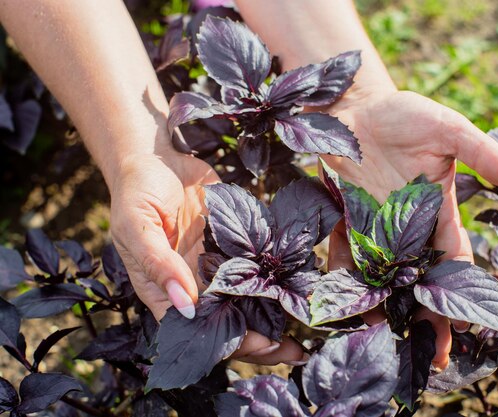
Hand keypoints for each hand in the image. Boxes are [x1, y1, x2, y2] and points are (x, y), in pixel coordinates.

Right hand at [109, 150, 304, 364]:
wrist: (158, 157)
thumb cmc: (136, 194)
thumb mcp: (137, 228)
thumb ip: (159, 266)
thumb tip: (186, 307)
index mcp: (167, 292)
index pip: (200, 331)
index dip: (231, 343)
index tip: (263, 346)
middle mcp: (196, 284)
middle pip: (231, 321)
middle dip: (263, 338)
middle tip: (296, 349)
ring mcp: (219, 264)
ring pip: (250, 297)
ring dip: (276, 311)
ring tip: (307, 321)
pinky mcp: (237, 241)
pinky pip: (259, 262)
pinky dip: (279, 274)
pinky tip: (303, 283)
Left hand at [324, 87, 497, 367]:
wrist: (356, 108)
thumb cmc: (407, 115)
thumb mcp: (449, 129)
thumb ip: (483, 154)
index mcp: (436, 210)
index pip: (453, 259)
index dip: (460, 290)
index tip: (465, 324)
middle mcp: (406, 226)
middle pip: (419, 277)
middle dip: (425, 314)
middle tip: (429, 354)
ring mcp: (373, 225)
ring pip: (382, 275)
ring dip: (383, 306)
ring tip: (383, 341)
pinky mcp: (343, 219)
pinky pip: (344, 254)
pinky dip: (343, 278)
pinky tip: (341, 306)